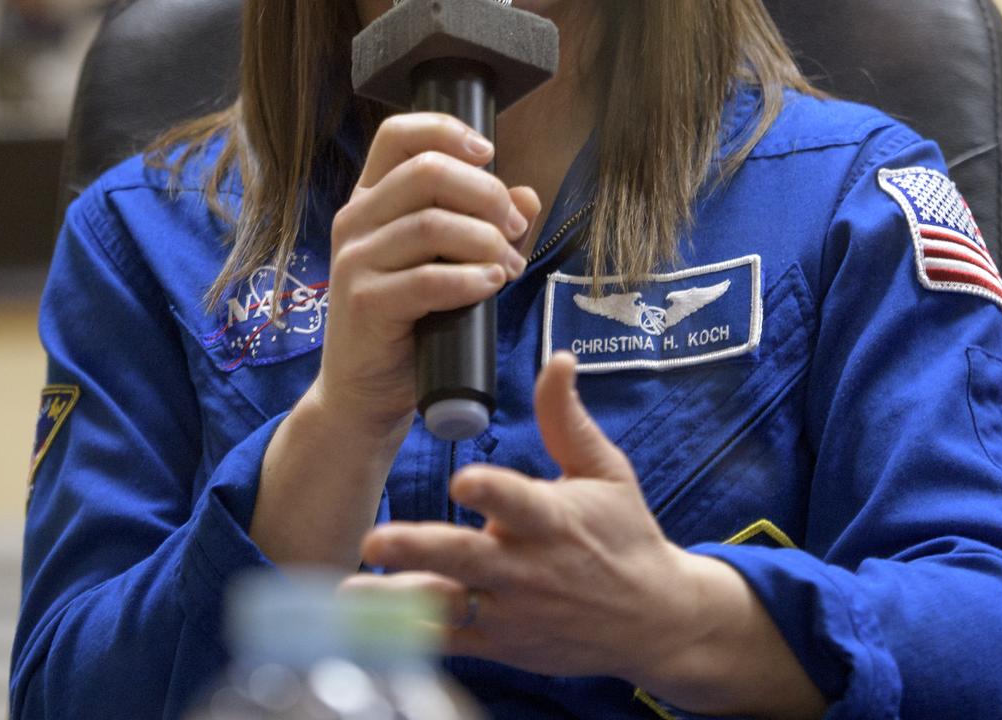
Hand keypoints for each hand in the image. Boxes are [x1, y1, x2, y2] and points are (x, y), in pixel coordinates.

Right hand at [317, 113, 539, 437]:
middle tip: (515, 228)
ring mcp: (355, 261)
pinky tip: (491, 284)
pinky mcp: (363, 303)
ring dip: (487, 241)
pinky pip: (427, 279)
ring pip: (432, 224)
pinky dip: (470, 278)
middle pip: (427, 171)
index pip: (397, 134)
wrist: (366, 392)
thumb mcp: (452, 262)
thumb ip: (487, 226)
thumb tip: (528, 194)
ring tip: (509, 266)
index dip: (447, 131)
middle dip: (486, 194)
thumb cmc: (412, 319)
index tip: (489, 152)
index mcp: (371, 198)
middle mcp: (356, 220)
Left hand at [353, 352, 704, 680]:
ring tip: (347, 596)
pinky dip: (408, 636)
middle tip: (376, 539)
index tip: (463, 480)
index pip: (519, 502)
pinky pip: (448, 642)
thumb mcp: (606, 470)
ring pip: (448, 607)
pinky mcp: (501, 644)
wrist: (653, 619)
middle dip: (420, 549)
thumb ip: (567, 418)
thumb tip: (557, 357)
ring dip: (396, 600)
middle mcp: (529, 569)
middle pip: (468, 558)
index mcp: (555, 520)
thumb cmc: (625, 533)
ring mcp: (512, 612)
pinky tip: (364, 629)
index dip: (492, 492)